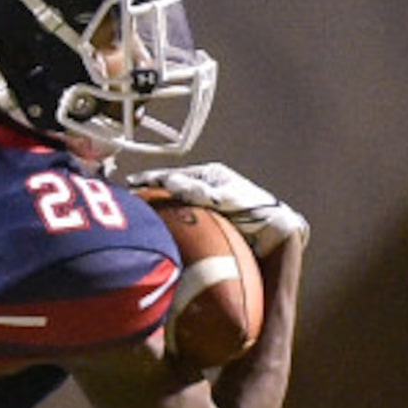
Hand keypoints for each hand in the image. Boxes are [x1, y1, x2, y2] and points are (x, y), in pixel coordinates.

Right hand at [128, 161, 308, 258]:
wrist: (277, 233)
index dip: (151, 179)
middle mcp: (206, 187)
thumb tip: (170, 183)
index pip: (173, 175)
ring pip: (176, 204)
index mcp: (210, 174)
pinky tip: (160, 232)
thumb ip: (198, 191)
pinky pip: (183, 218)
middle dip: (151, 194)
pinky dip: (170, 222)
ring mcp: (206, 203)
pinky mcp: (208, 220)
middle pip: (172, 189)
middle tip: (131, 200)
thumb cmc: (256, 210)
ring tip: (140, 216)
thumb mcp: (225, 197)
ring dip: (159, 209)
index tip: (132, 184)